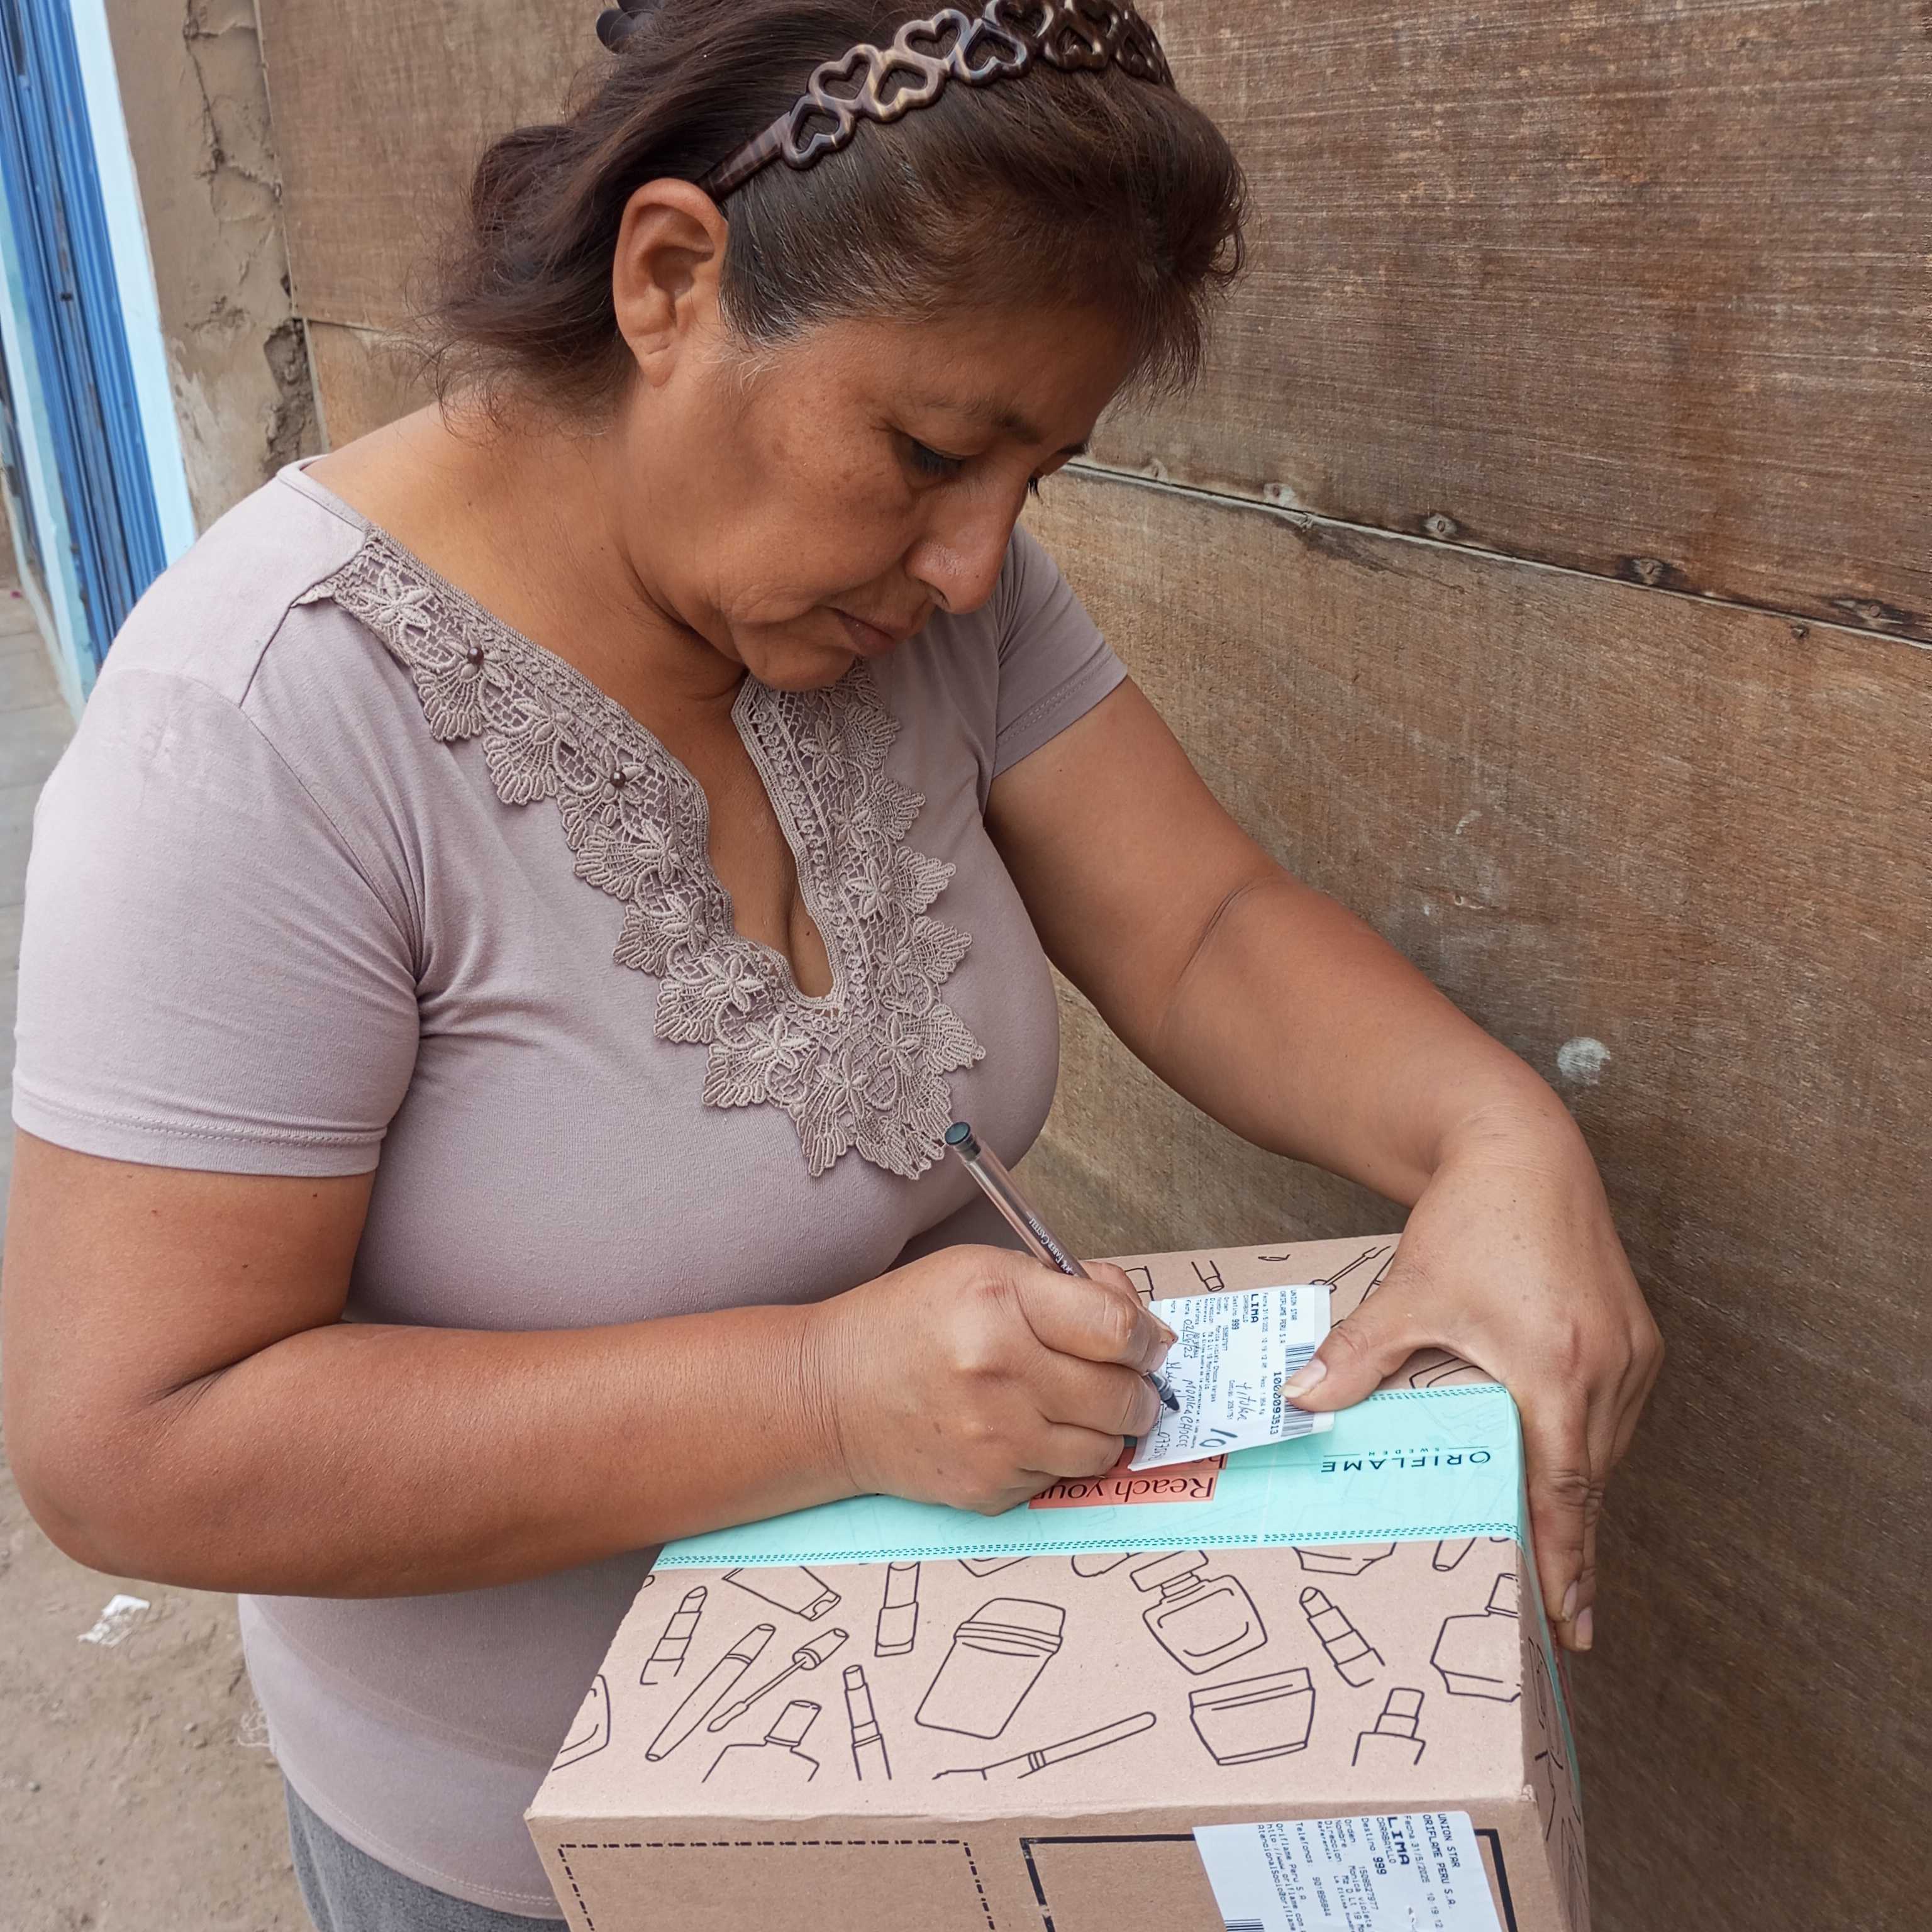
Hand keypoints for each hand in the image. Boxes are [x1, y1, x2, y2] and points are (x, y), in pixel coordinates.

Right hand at [805, 1245, 1173, 1515]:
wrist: (829, 1396)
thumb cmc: (908, 1321)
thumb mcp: (983, 1269)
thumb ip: (1067, 1287)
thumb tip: (1145, 1327)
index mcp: (999, 1303)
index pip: (1117, 1328)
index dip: (1147, 1336)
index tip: (1148, 1340)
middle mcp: (999, 1374)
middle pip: (1123, 1396)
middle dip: (1138, 1387)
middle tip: (1126, 1377)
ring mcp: (995, 1441)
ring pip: (1105, 1447)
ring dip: (1106, 1426)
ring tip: (1078, 1404)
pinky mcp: (989, 1490)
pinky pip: (1061, 1476)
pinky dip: (1059, 1454)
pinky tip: (1026, 1428)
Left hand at [1280, 1108, 1662, 1650]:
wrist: (1524, 1150)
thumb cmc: (1473, 1219)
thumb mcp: (1410, 1291)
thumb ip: (1357, 1355)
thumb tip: (1299, 1402)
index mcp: (1557, 1369)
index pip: (1564, 1492)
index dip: (1566, 1562)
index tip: (1571, 1622)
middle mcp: (1609, 1369)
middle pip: (1591, 1484)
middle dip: (1577, 1553)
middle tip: (1565, 1620)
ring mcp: (1633, 1353)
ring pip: (1609, 1454)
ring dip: (1586, 1505)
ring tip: (1567, 1567)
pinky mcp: (1638, 1337)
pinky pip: (1617, 1417)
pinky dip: (1595, 1455)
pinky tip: (1575, 1480)